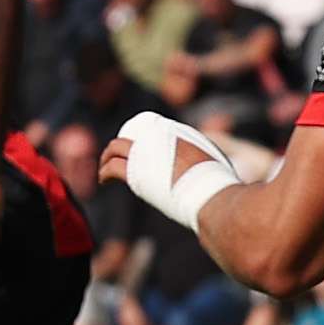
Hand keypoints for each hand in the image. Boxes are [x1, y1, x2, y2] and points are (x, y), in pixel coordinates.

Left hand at [96, 131, 211, 194]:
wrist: (212, 195)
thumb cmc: (220, 184)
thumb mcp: (221, 160)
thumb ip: (213, 156)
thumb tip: (221, 161)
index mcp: (179, 132)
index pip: (153, 129)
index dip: (143, 140)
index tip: (141, 152)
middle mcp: (159, 137)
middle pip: (131, 136)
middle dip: (122, 145)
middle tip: (119, 157)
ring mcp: (146, 152)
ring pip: (115, 147)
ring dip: (107, 156)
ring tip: (105, 166)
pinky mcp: (136, 172)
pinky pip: (111, 166)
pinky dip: (104, 172)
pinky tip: (103, 179)